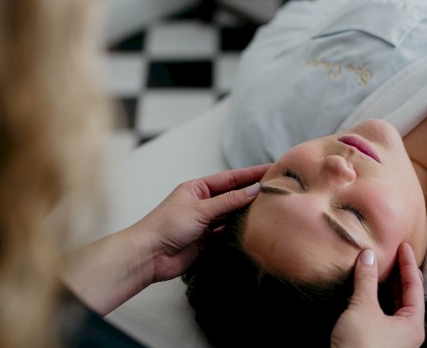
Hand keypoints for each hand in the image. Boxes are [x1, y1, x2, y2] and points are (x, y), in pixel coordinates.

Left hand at [131, 164, 271, 283]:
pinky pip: (228, 232)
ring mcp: (206, 222)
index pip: (231, 178)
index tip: (271, 168)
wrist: (149, 256)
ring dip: (249, 212)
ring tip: (271, 207)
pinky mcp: (208, 240)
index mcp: (198, 188)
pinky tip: (255, 227)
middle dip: (253, 192)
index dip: (251, 173)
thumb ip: (229, 201)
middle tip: (277, 187)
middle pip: (234, 195)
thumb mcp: (200, 209)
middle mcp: (203, 203)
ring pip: (232, 214)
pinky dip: (240, 229)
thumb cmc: (167, 226)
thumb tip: (254, 190)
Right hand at [330, 243, 424, 347]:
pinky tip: (366, 290)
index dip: (409, 264)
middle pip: (406, 296)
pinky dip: (375, 298)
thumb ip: (366, 280)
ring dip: (385, 286)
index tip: (404, 245)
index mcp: (412, 325)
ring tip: (378, 267)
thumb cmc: (361, 346)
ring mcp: (391, 339)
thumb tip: (367, 256)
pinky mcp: (376, 342)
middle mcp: (406, 333)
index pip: (415, 287)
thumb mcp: (363, 307)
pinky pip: (380, 314)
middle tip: (392, 253)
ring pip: (392, 306)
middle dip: (398, 274)